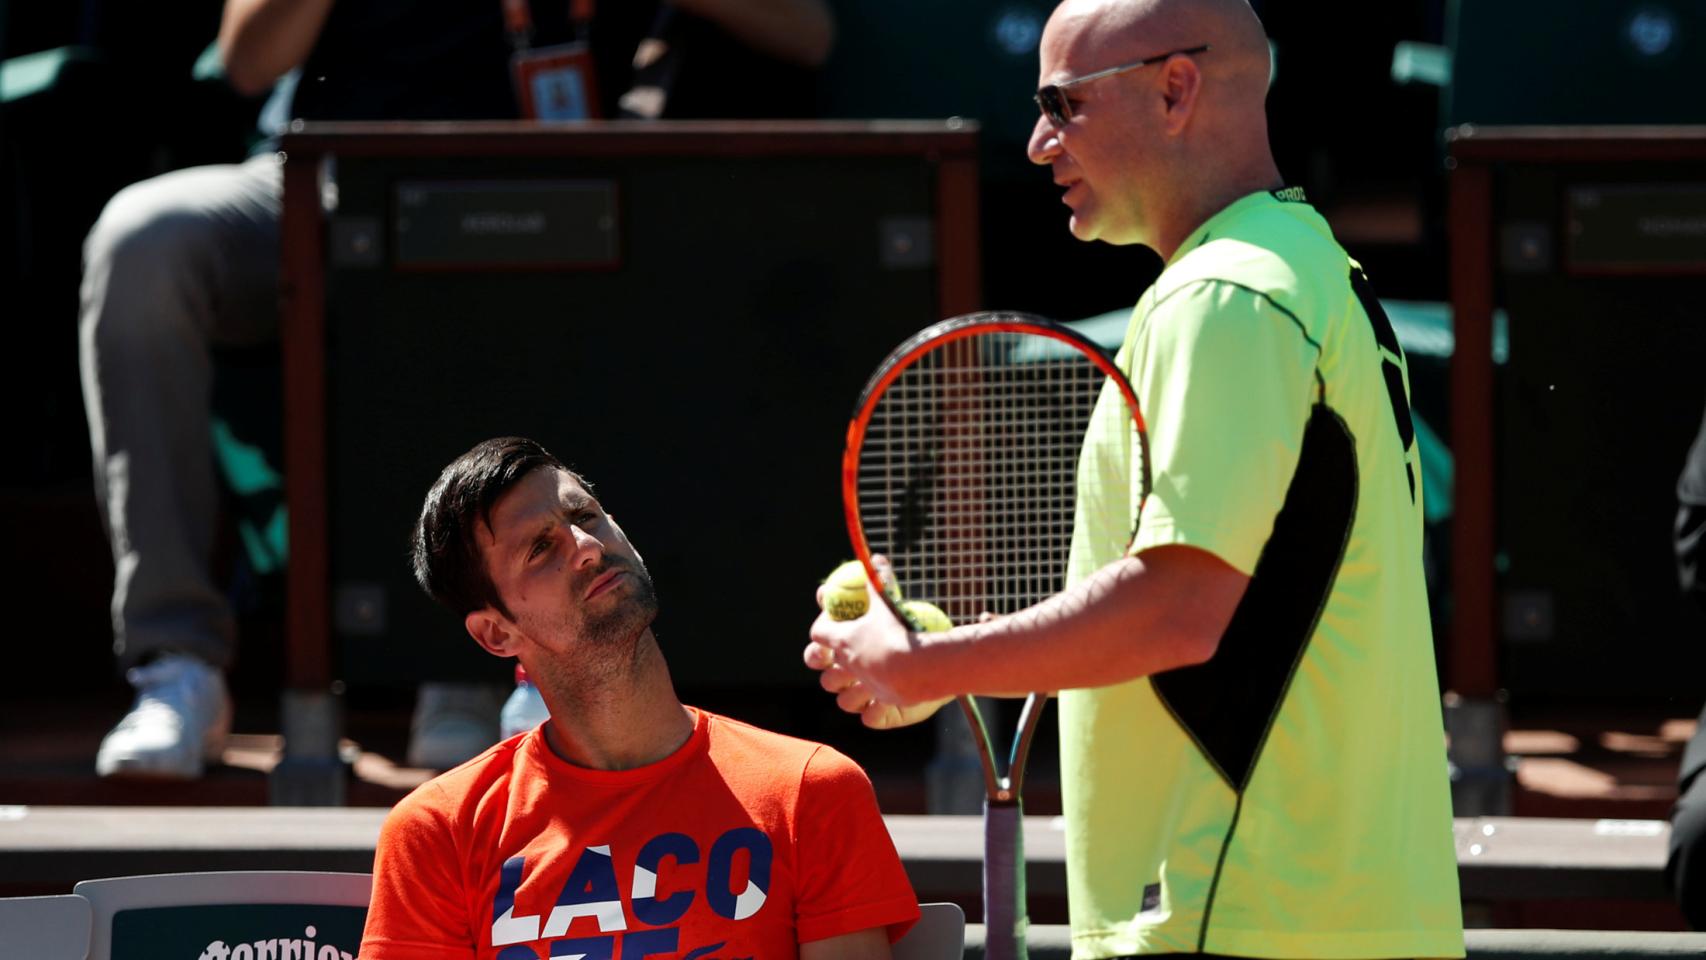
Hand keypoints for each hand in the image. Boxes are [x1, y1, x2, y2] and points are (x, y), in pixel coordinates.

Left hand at [803, 555, 949, 727]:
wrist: (919, 666)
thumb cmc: (899, 629)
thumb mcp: (887, 600)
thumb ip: (879, 579)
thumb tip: (875, 558)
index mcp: (843, 640)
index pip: (818, 634)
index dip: (822, 629)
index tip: (831, 623)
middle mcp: (849, 668)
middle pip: (824, 671)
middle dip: (827, 667)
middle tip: (838, 661)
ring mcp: (864, 690)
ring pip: (843, 699)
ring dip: (849, 693)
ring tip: (861, 686)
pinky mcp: (882, 709)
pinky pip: (870, 718)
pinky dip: (873, 714)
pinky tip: (879, 707)